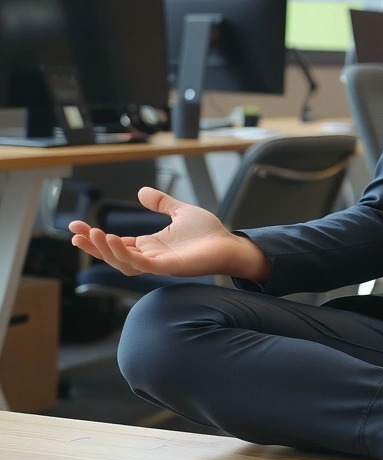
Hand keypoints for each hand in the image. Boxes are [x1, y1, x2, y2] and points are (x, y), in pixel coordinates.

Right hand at [68, 187, 267, 281]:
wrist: (230, 245)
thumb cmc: (209, 233)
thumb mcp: (180, 212)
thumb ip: (161, 203)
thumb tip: (142, 191)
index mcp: (150, 245)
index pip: (116, 243)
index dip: (96, 237)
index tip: (78, 226)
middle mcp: (150, 256)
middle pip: (113, 254)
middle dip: (93, 245)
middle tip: (75, 232)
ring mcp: (158, 263)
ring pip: (123, 261)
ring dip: (106, 250)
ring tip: (93, 234)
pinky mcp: (168, 267)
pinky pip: (141, 264)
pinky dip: (126, 255)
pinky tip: (115, 241)